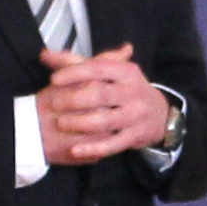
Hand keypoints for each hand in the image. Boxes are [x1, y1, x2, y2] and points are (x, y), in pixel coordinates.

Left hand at [35, 45, 169, 163]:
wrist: (161, 114)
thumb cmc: (125, 89)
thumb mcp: (109, 72)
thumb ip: (76, 63)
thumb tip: (45, 55)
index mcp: (126, 72)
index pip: (98, 68)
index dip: (75, 73)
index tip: (54, 80)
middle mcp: (133, 92)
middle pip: (101, 94)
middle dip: (74, 100)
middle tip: (54, 104)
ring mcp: (136, 115)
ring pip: (106, 121)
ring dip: (80, 123)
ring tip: (61, 123)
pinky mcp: (136, 135)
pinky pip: (113, 144)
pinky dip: (93, 148)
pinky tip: (75, 150)